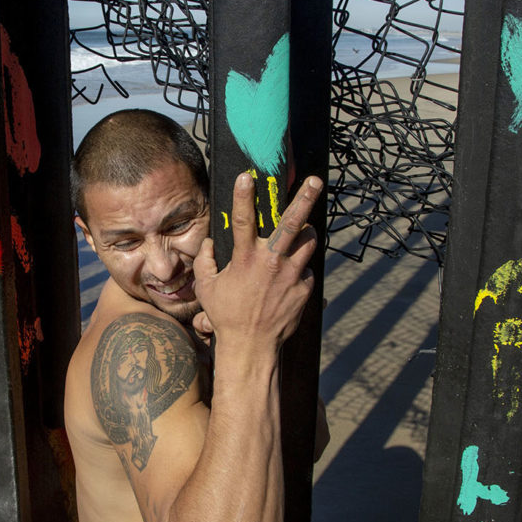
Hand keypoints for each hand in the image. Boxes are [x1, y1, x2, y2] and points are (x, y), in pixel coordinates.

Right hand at [193, 173, 320, 355]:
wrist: (252, 346)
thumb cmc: (226, 316)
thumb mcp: (206, 288)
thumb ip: (205, 261)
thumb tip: (209, 243)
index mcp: (245, 259)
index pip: (242, 220)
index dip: (243, 196)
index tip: (246, 176)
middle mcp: (271, 263)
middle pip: (292, 223)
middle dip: (305, 199)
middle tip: (316, 181)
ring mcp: (292, 275)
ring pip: (308, 242)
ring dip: (306, 233)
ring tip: (302, 231)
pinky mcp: (305, 289)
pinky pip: (306, 269)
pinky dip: (299, 269)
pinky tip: (288, 279)